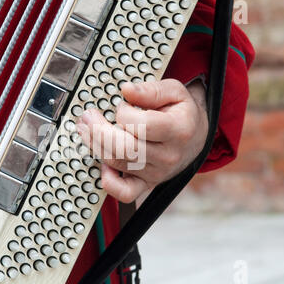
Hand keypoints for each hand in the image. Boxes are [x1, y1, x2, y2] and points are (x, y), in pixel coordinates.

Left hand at [76, 78, 207, 202]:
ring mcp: (157, 173)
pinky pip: (124, 192)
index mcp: (178, 130)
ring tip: (88, 129)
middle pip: (125, 147)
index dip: (124, 113)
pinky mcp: (146, 184)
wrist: (195, 139)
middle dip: (99, 130)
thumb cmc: (181, 114)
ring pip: (118, 163)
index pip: (143, 125)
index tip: (122, 105)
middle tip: (88, 116)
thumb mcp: (175, 92)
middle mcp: (168, 156)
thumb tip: (126, 90)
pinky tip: (104, 162)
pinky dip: (109, 181)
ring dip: (96, 145)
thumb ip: (151, 90)